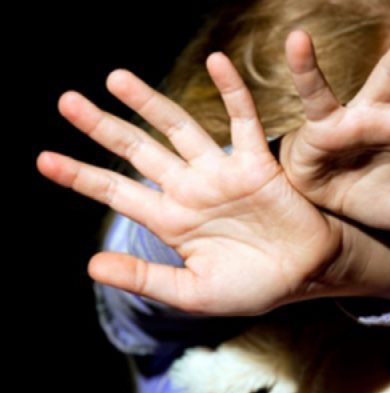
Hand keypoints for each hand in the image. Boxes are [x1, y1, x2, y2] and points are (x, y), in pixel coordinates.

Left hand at [37, 57, 350, 315]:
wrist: (304, 276)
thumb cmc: (251, 287)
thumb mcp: (192, 292)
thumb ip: (144, 279)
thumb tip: (91, 266)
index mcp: (171, 220)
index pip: (117, 191)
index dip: (82, 176)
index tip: (45, 160)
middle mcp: (189, 189)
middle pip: (138, 150)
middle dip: (103, 127)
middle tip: (67, 101)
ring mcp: (220, 173)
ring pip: (179, 127)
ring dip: (150, 102)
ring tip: (117, 78)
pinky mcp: (255, 164)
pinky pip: (242, 120)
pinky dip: (232, 92)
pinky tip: (217, 62)